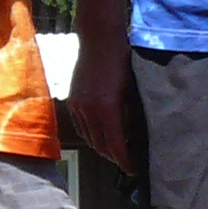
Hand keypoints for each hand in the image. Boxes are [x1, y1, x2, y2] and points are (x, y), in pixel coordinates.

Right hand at [68, 39, 133, 171]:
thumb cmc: (122, 60)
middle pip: (101, 146)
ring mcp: (78, 106)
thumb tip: (134, 134)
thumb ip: (130, 114)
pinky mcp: (73, 101)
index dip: (125, 161)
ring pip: (89, 138)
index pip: (115, 146)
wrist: (98, 40)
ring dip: (102, 147)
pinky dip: (91, 135)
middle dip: (114, 157)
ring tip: (116, 150)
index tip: (134, 169)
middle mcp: (89, 111)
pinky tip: (101, 134)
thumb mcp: (132, 89)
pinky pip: (81, 127)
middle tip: (128, 162)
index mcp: (107, 109)